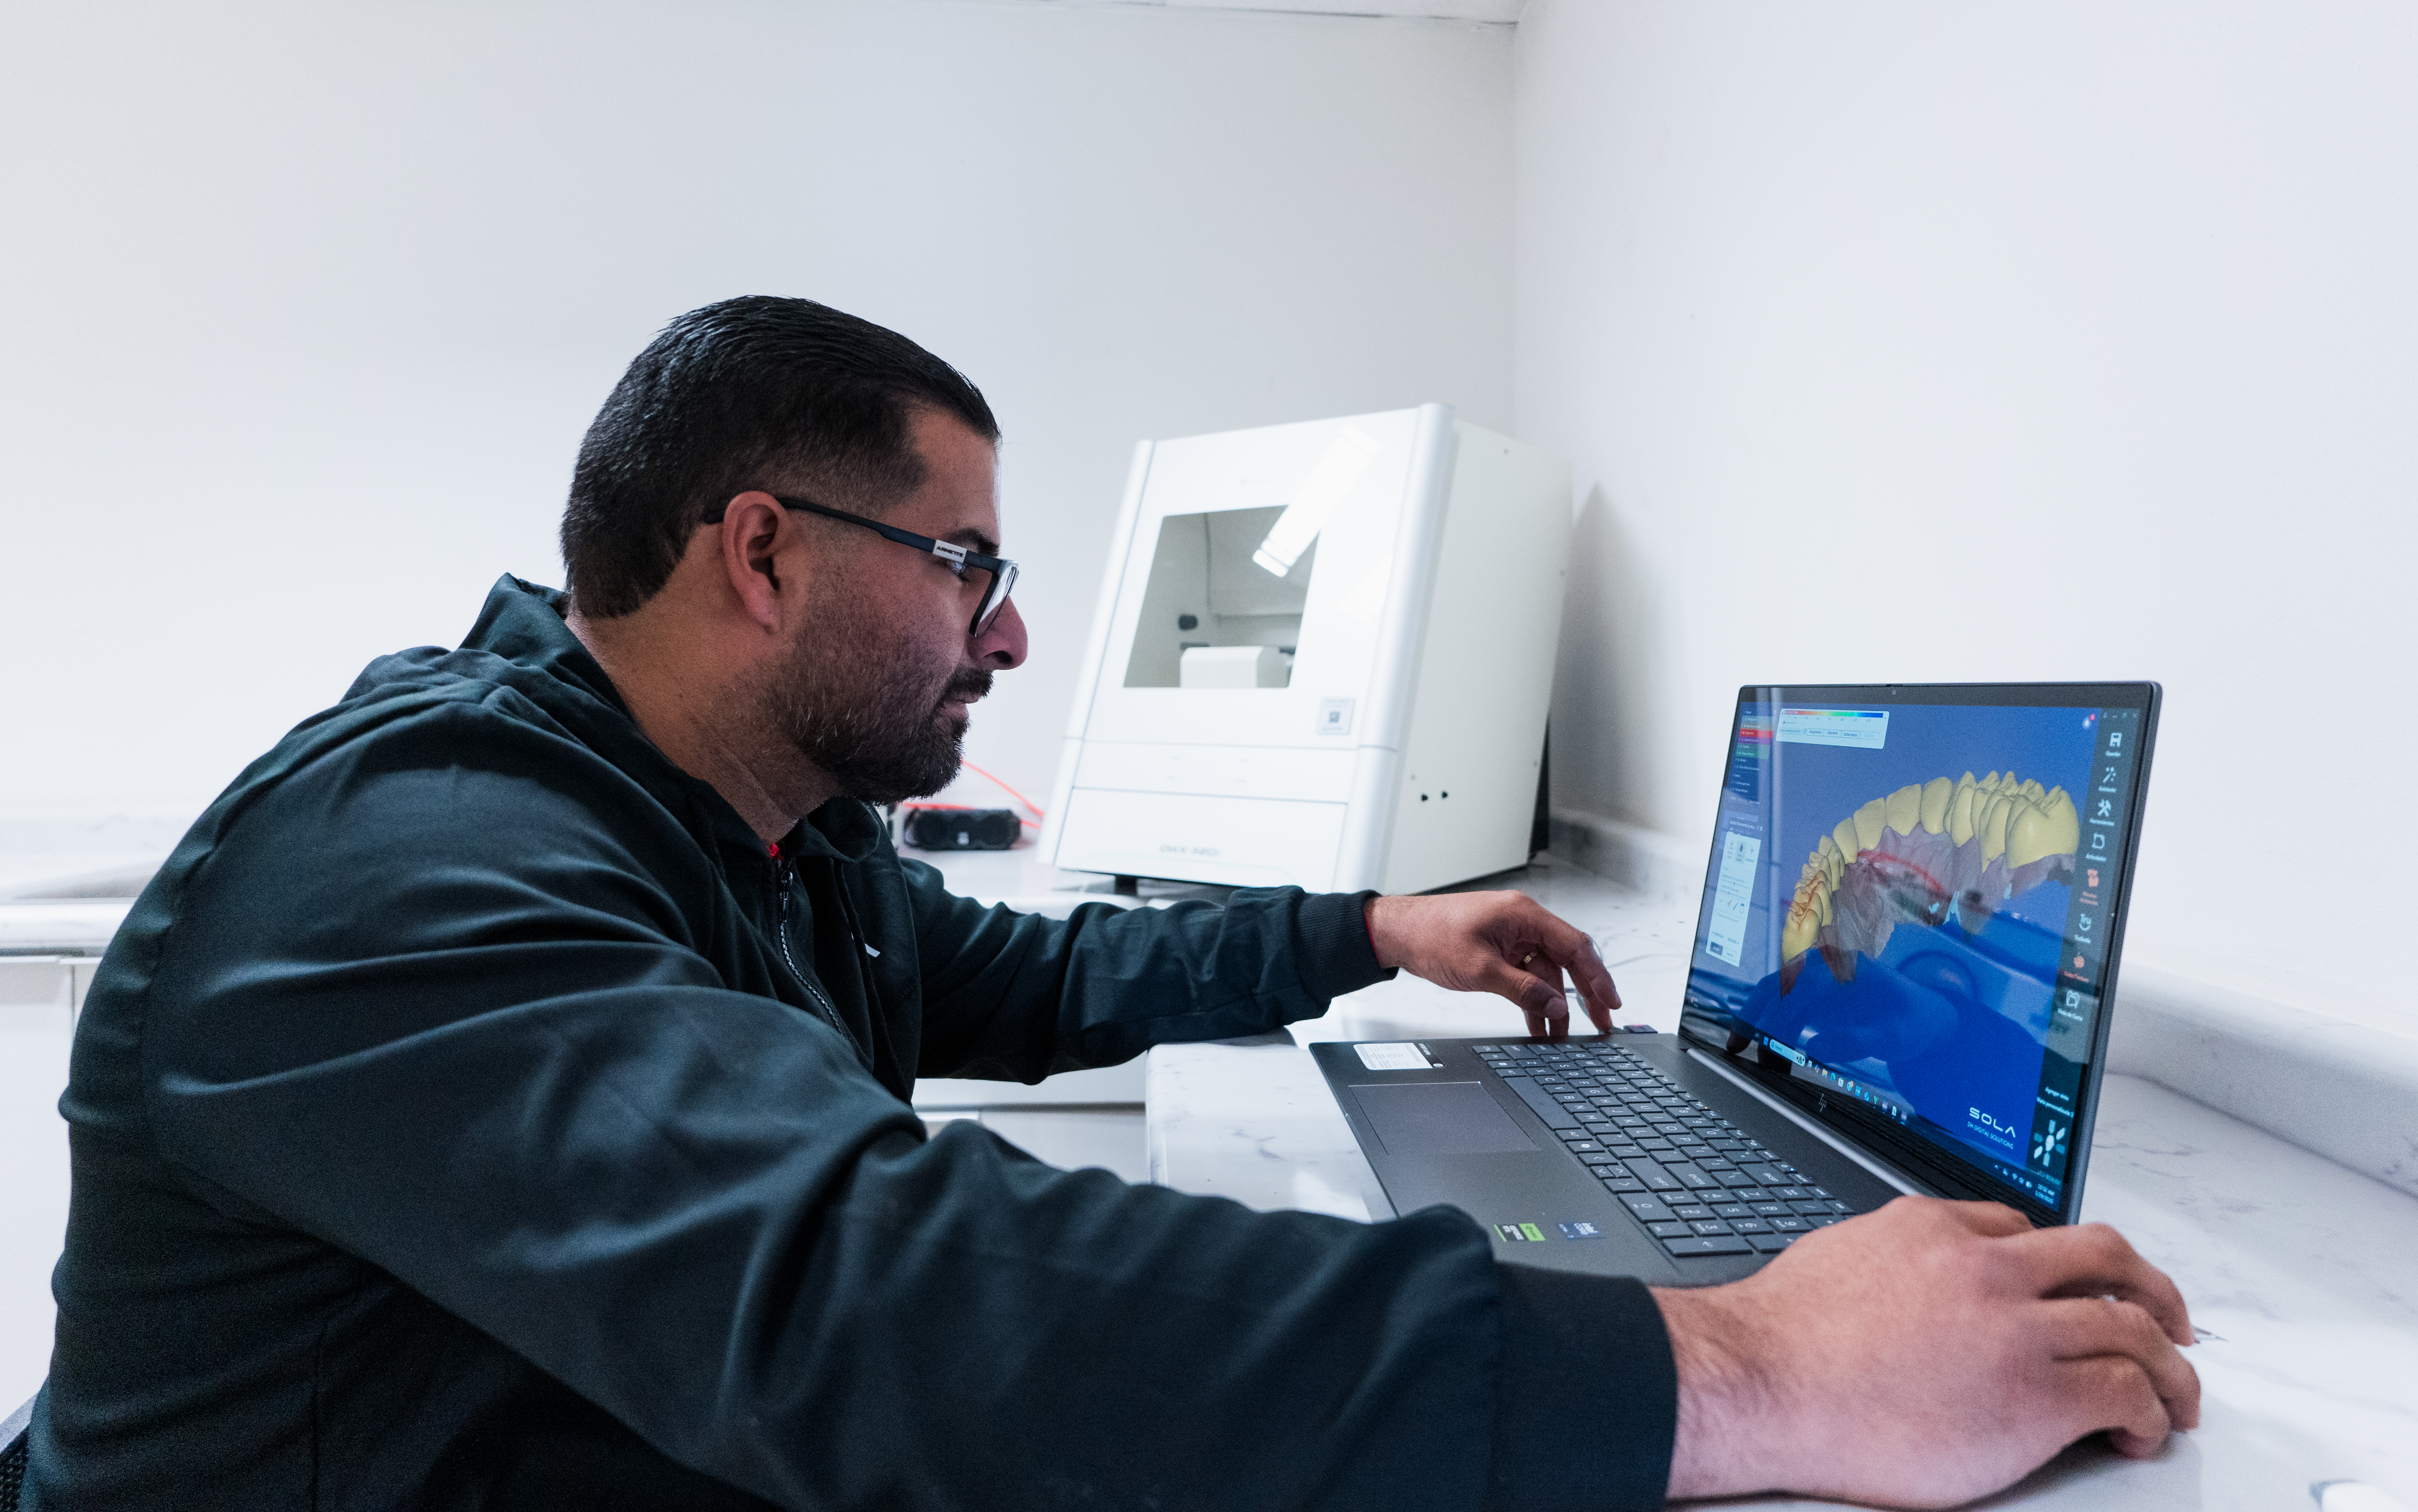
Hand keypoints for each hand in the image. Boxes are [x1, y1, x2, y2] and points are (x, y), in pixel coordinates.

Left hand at [1362, 892, 1619, 1037]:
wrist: (1397, 931)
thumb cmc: (1431, 935)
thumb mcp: (1480, 969)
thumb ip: (1523, 989)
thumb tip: (1557, 1006)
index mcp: (1524, 915)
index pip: (1576, 945)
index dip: (1598, 976)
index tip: (1611, 1002)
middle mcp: (1523, 922)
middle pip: (1567, 959)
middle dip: (1585, 993)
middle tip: (1601, 1023)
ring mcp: (1512, 936)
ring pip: (1547, 971)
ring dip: (1554, 1002)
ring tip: (1561, 1034)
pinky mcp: (1500, 949)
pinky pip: (1527, 974)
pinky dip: (1533, 998)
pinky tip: (1537, 1022)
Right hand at [1655, 1196, 2199, 1507]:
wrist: (1765, 1382)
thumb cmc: (1786, 1338)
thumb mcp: (1842, 1259)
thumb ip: (1893, 1259)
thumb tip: (1902, 1276)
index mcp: (1936, 1228)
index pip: (2027, 1229)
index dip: (2062, 1264)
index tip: (2075, 1288)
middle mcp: (1987, 1266)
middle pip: (2103, 1256)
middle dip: (2147, 1288)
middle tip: (2165, 1316)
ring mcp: (2016, 1327)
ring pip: (2132, 1324)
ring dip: (2169, 1360)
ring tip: (2176, 1389)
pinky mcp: (2035, 1394)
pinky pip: (2124, 1391)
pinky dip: (2149, 1411)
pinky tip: (2141, 1429)